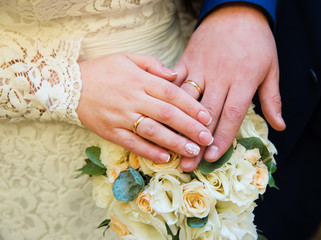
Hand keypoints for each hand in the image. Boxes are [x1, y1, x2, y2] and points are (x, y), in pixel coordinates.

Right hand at [76, 52, 212, 162]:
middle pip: (167, 114)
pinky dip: (149, 151)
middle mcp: (132, 98)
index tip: (207, 117)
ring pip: (153, 132)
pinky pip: (133, 143)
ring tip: (192, 151)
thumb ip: (154, 65)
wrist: (69, 85)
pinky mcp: (111, 132)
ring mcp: (121, 117)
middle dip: (190, 128)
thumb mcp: (128, 58)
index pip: (172, 93)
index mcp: (140, 80)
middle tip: (207, 139)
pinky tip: (165, 158)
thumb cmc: (104, 71)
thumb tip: (176, 75)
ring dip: (174, 143)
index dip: (191, 106)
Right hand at [174, 3, 285, 170]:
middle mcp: (219, 77)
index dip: (222, 139)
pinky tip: (158, 115)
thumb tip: (280, 126)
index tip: (212, 158)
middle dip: (197, 141)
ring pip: (186, 101)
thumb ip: (272, 98)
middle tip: (188, 164)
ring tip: (171, 146)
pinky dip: (167, 98)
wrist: (237, 10)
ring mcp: (200, 68)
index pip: (231, 115)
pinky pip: (175, 81)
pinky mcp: (187, 60)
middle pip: (207, 115)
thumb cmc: (257, 41)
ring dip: (178, 125)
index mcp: (242, 80)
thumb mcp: (271, 68)